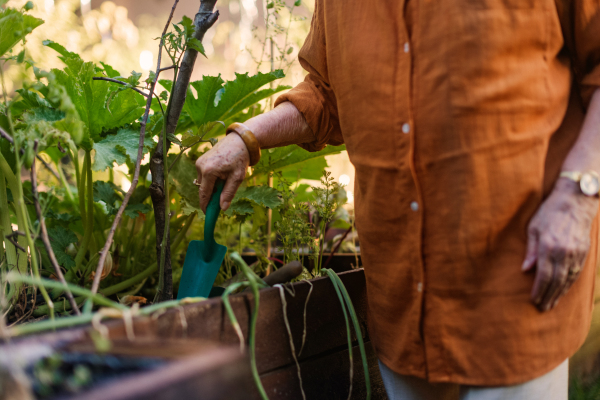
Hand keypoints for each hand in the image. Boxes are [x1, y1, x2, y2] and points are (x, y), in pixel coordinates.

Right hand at [195, 133, 248, 212]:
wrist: (240, 141)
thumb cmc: (240, 158)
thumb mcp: (237, 178)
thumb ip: (228, 193)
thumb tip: (222, 208)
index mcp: (208, 171)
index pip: (204, 193)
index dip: (205, 205)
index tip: (207, 214)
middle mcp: (200, 166)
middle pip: (202, 189)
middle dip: (210, 196)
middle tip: (221, 200)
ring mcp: (199, 162)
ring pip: (203, 182)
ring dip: (212, 186)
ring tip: (226, 180)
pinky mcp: (201, 160)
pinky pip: (203, 175)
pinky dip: (211, 179)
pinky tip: (222, 174)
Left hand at [522, 178, 598, 310]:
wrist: (575, 200)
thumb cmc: (549, 212)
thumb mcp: (533, 228)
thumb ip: (530, 250)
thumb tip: (525, 270)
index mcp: (549, 246)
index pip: (544, 275)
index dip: (539, 290)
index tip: (534, 300)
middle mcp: (564, 252)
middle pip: (556, 281)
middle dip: (549, 296)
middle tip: (542, 308)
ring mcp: (576, 253)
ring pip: (568, 279)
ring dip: (559, 293)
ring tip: (551, 304)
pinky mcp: (584, 252)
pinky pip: (576, 273)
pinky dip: (569, 284)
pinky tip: (563, 291)